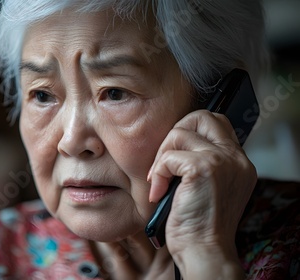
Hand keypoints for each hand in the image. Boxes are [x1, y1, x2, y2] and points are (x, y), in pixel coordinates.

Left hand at [147, 110, 256, 278]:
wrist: (204, 251)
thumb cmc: (199, 226)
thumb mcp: (209, 189)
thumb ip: (203, 164)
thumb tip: (174, 145)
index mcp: (239, 162)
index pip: (216, 123)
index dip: (189, 132)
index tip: (173, 156)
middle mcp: (236, 158)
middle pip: (201, 116)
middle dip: (174, 134)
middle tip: (165, 163)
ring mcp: (222, 161)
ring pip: (179, 133)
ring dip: (161, 158)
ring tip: (160, 182)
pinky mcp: (204, 168)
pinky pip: (168, 157)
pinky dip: (158, 174)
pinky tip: (159, 192)